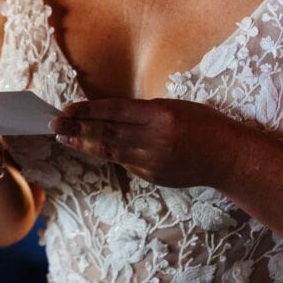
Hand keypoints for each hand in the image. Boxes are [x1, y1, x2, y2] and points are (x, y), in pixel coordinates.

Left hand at [49, 98, 244, 188]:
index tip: (67, 109)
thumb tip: (110, 114)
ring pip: (109, 151)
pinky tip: (91, 149)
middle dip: (76, 128)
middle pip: (106, 133)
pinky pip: (125, 162)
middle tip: (53, 124)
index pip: (113, 111)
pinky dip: (106, 154)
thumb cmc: (204, 124)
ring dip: (83, 144)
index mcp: (159, 114)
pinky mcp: (152, 176)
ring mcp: (152, 160)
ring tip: (63, 138)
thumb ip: (143, 112)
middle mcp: (153, 138)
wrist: (229, 158)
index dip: (87, 111)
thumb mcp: (175, 106)